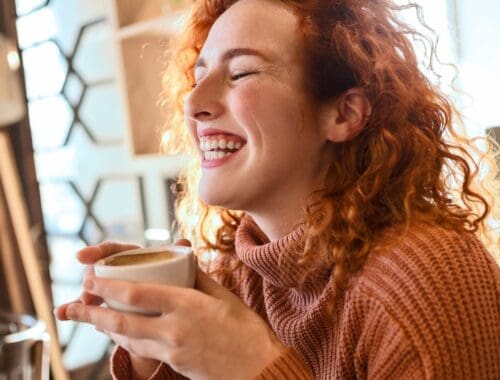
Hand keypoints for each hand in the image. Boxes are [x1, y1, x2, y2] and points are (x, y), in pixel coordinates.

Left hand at [60, 253, 284, 379]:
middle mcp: (174, 329)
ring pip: (127, 339)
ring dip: (103, 329)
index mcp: (187, 306)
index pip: (137, 294)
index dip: (108, 287)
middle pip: (121, 322)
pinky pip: (142, 350)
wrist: (259, 368)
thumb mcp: (224, 297)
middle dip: (92, 313)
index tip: (91, 279)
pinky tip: (118, 334)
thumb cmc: (246, 330)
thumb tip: (182, 259)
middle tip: (71, 306)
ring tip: (87, 318)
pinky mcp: (174, 365)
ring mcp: (172, 351)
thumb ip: (198, 278)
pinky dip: (125, 340)